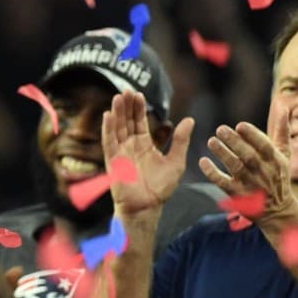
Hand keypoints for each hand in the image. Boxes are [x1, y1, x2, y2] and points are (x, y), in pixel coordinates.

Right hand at [101, 90, 192, 218]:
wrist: (147, 207)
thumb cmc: (160, 188)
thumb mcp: (176, 161)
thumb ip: (180, 141)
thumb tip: (190, 120)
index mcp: (145, 145)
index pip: (140, 122)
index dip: (139, 108)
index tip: (139, 94)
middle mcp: (130, 146)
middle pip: (127, 121)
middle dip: (127, 106)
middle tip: (127, 90)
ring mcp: (121, 152)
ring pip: (117, 128)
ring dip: (117, 113)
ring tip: (118, 97)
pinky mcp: (113, 161)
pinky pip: (109, 141)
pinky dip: (108, 128)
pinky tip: (108, 115)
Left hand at [201, 122, 297, 221]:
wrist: (278, 210)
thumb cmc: (278, 175)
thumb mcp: (284, 155)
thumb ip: (281, 132)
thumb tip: (283, 108)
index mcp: (275, 160)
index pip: (265, 146)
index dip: (253, 135)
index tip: (240, 125)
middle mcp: (263, 172)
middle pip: (249, 156)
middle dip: (235, 142)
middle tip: (220, 129)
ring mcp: (250, 185)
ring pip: (236, 168)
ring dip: (223, 154)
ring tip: (211, 141)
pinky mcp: (238, 195)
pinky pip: (223, 183)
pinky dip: (212, 173)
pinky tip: (203, 162)